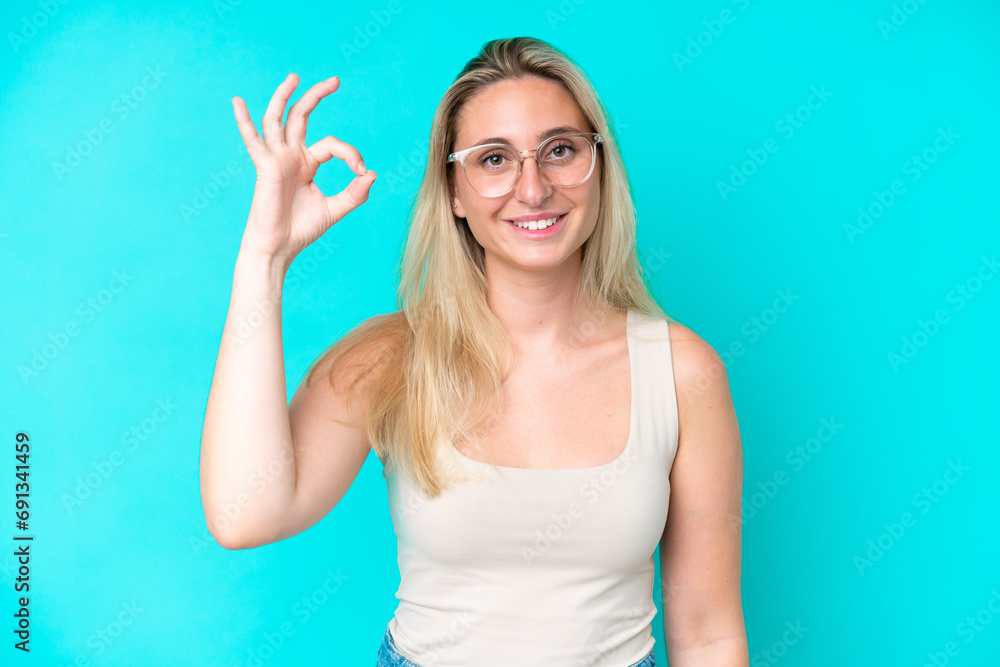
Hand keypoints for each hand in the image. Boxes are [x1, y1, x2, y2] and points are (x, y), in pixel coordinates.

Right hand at [232, 73, 375, 265]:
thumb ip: (354, 193)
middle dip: (317, 96)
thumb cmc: (301, 230)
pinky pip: (253, 141)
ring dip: (285, 97)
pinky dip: (244, 122)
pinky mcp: (265, 167)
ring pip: (278, 119)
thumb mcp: (334, 209)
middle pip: (301, 117)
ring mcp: (277, 159)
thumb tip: (372, 174)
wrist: (280, 248)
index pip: (332, 145)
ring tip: (295, 77)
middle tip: (335, 80)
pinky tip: (238, 103)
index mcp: (307, 163)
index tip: (362, 172)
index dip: (351, 154)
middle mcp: (291, 156)